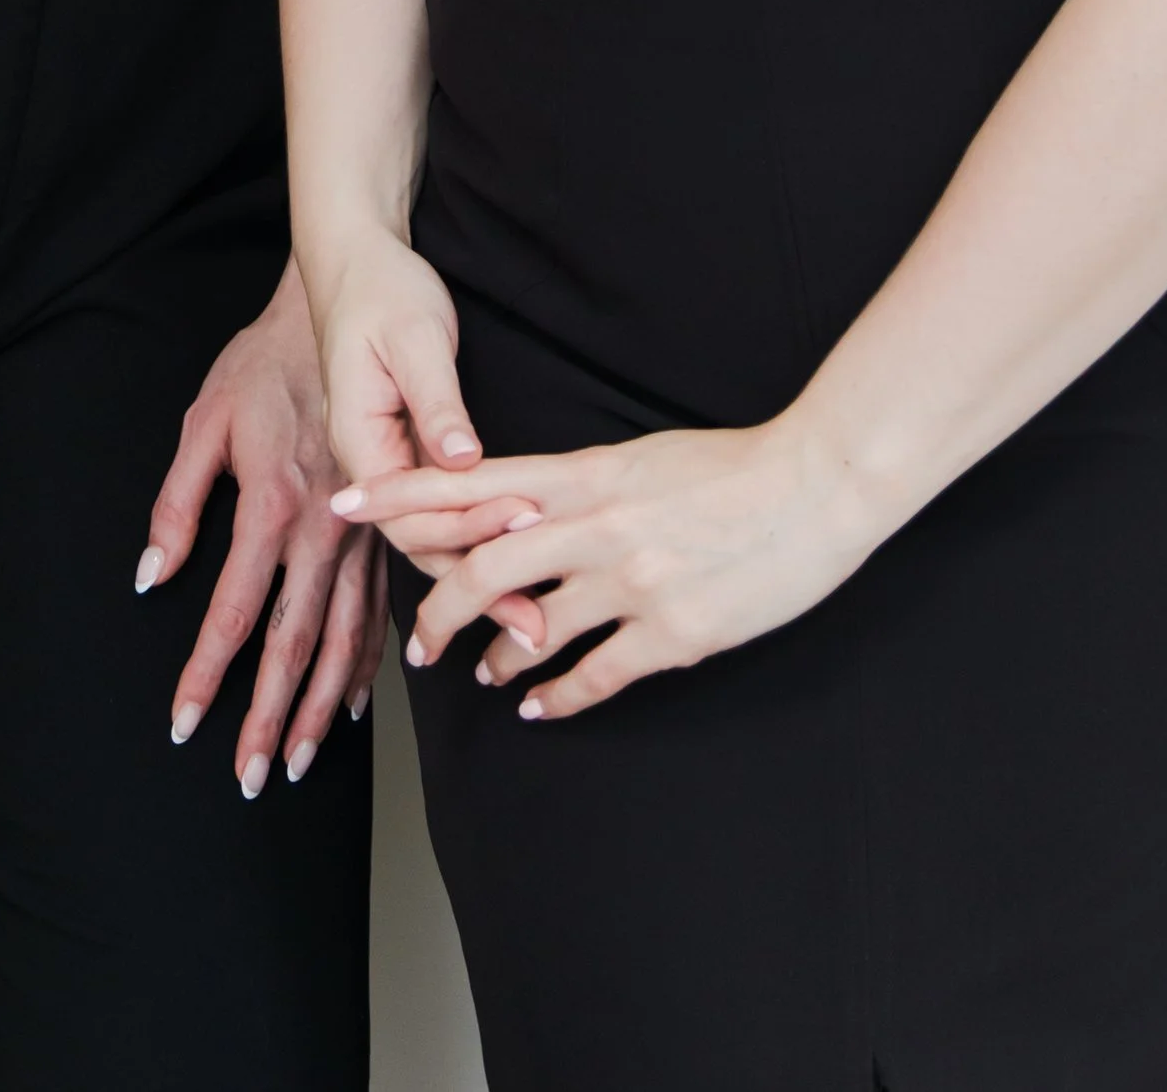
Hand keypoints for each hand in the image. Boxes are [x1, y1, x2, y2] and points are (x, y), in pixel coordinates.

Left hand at [135, 261, 387, 794]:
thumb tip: (148, 578)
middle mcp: (324, 530)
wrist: (338, 317)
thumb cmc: (263, 366)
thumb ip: (177, 506)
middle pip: (295, 645)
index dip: (208, 675)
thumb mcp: (204, 422)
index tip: (186, 726)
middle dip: (269, 719)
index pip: (234, 612)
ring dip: (319, 709)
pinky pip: (380, 610)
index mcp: (272, 505)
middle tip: (250, 779)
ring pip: (345, 640)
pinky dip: (367, 665)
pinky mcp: (383, 528)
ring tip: (296, 762)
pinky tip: (354, 706)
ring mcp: (362, 533)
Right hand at [305, 228, 545, 628]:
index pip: (409, 516)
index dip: (467, 534)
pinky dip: (477, 537)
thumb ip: (437, 403)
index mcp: (358, 441)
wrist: (357, 263)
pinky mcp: (409, 452)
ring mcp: (389, 461)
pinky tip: (514, 560)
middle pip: (421, 543)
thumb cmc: (382, 292)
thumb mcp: (413, 339)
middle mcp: (368, 464)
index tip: (523, 534)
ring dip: (482, 569)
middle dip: (480, 580)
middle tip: (538, 620)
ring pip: (432, 536)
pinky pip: (442, 509)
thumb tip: (464, 460)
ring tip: (536, 612)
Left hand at [336, 415, 884, 720]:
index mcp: (587, 474)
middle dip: (438, 604)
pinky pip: (594, 675)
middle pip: (483, 562)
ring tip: (480, 675)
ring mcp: (633, 579)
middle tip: (418, 641)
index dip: (405, 495)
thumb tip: (534, 507)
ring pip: (531, 627)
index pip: (473, 482)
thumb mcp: (642, 459)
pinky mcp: (672, 630)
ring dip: (496, 658)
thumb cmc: (733, 467)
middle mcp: (597, 524)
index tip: (350, 502)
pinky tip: (540, 707)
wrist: (816, 483)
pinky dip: (557, 696)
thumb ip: (584, 486)